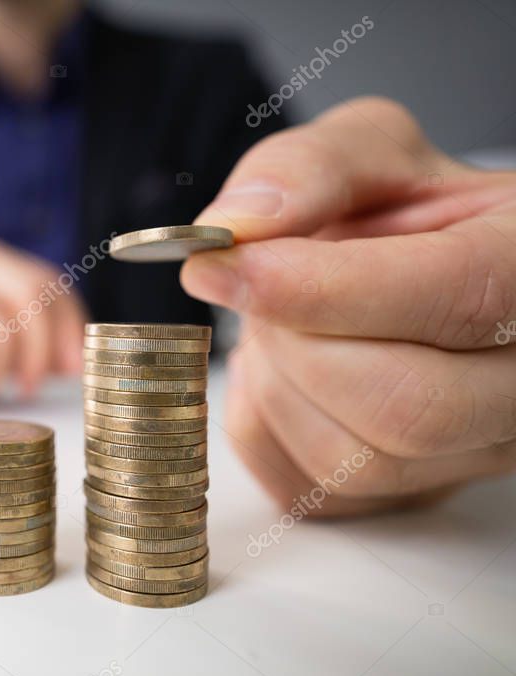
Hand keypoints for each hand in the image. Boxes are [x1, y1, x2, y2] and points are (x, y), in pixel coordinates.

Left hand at [181, 97, 515, 515]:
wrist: (409, 269)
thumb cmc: (400, 213)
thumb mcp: (366, 152)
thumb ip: (306, 167)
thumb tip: (238, 224)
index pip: (457, 295)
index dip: (323, 289)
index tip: (225, 266)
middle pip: (406, 406)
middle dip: (295, 343)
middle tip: (257, 287)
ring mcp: (479, 451)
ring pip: (350, 460)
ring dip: (275, 383)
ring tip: (278, 323)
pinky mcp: (412, 494)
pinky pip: (308, 490)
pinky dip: (263, 424)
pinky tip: (283, 371)